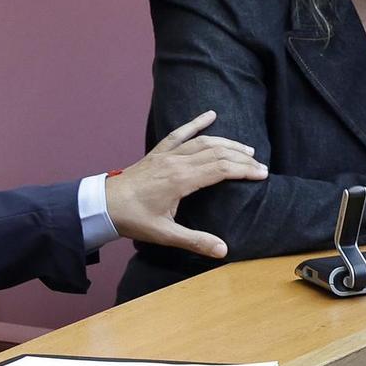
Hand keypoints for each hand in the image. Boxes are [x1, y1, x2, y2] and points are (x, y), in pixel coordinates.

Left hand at [105, 110, 267, 257]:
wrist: (103, 204)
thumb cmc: (133, 219)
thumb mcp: (165, 234)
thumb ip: (195, 241)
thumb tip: (223, 251)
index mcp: (180, 180)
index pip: (221, 169)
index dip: (244, 170)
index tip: (262, 175)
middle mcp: (176, 162)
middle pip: (217, 153)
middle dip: (242, 158)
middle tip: (261, 166)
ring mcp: (166, 154)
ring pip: (203, 141)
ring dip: (227, 143)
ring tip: (247, 149)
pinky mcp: (158, 153)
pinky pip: (179, 133)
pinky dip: (196, 122)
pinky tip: (211, 115)